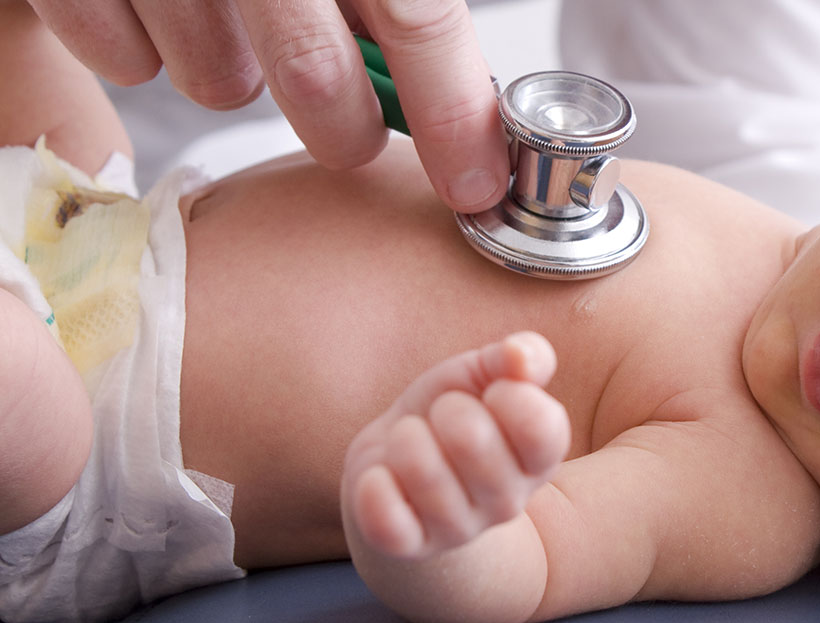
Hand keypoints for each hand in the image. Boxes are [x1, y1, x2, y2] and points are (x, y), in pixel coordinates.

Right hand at [26, 0, 509, 211]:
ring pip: (217, 78)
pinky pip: (123, 62)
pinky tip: (143, 13)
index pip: (417, 10)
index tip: (475, 185)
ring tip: (222, 32)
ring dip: (228, 75)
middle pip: (315, 66)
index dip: (453, 108)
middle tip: (347, 134)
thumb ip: (388, 14)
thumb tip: (457, 110)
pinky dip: (140, 54)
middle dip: (341, 126)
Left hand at [342, 332, 569, 559]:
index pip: (541, 428)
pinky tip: (381, 475)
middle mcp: (508, 503)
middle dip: (445, 409)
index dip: (508, 394)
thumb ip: (520, 356)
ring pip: (423, 473)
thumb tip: (522, 357)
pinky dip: (374, 487)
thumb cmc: (451, 410)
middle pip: (471, 439)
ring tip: (409, 441)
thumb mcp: (485, 374)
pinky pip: (387, 520)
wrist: (397, 459)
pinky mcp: (409, 546)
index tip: (492, 392)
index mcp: (539, 461)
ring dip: (404, 439)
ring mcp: (459, 530)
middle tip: (442, 416)